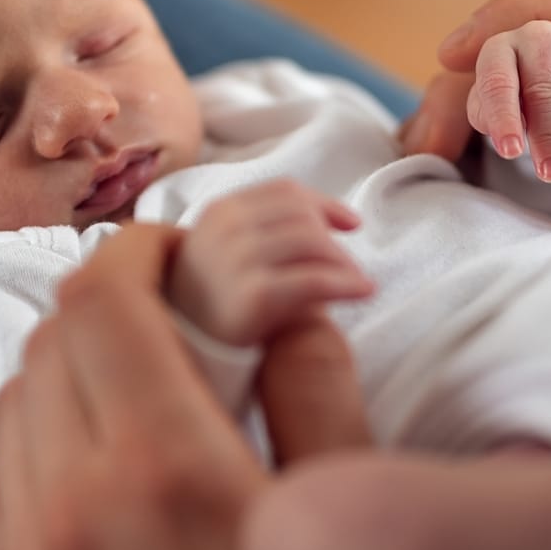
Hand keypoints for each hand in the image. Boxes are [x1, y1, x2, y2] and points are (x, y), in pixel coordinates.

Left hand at [0, 225, 410, 549]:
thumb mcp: (350, 519)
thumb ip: (316, 389)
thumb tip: (288, 302)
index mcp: (163, 465)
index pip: (104, 298)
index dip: (144, 248)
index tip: (189, 250)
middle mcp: (76, 499)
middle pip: (54, 335)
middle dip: (116, 295)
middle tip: (184, 305)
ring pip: (16, 397)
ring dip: (72, 359)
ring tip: (147, 375)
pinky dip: (32, 437)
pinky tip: (94, 456)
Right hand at [169, 182, 376, 346]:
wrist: (187, 357)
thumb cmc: (214, 307)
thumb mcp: (227, 256)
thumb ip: (264, 231)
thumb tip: (331, 220)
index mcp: (219, 212)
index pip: (285, 192)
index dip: (326, 204)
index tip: (352, 224)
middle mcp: (224, 230)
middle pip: (302, 215)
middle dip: (334, 239)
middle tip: (351, 267)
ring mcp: (235, 260)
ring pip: (312, 241)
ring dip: (343, 262)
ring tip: (357, 283)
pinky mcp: (253, 296)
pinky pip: (314, 279)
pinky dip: (346, 283)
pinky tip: (363, 291)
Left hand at [464, 20, 550, 181]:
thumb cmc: (519, 106)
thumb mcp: (498, 114)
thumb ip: (491, 118)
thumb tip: (502, 129)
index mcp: (500, 49)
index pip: (497, 81)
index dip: (503, 117)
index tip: (510, 152)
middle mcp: (537, 35)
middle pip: (541, 87)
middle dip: (545, 135)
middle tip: (550, 173)